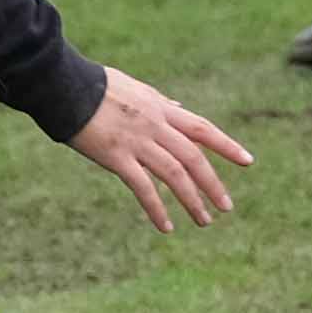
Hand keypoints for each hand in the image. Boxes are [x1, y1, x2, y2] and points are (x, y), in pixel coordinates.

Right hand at [64, 68, 253, 227]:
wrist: (63, 85)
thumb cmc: (95, 86)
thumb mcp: (135, 88)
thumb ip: (158, 100)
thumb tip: (177, 106)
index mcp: (161, 108)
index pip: (202, 129)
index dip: (227, 146)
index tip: (247, 161)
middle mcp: (155, 125)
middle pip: (194, 157)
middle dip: (213, 184)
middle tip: (226, 207)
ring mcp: (137, 141)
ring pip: (175, 175)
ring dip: (192, 200)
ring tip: (204, 221)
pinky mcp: (116, 157)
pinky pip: (143, 187)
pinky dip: (157, 208)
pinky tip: (166, 226)